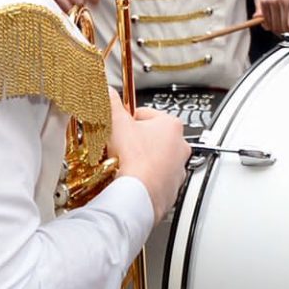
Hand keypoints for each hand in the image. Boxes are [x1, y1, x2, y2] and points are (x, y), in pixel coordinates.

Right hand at [43, 0, 101, 11]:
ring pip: (69, 8)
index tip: (95, 3)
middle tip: (78, 7)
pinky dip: (61, 13)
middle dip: (80, 6)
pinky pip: (59, 12)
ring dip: (71, 11)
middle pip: (79, 0)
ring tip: (68, 7)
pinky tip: (59, 9)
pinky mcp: (45, 0)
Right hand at [107, 94, 189, 219]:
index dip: (127, 119)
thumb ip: (112, 104)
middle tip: (119, 147)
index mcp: (172, 125)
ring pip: (156, 160)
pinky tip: (131, 180)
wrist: (138, 196)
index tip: (118, 126)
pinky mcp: (171, 189)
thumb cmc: (135, 160)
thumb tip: (107, 92)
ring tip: (124, 165)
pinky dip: (145, 180)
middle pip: (152, 137)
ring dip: (141, 161)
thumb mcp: (117, 124)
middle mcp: (180, 147)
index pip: (145, 114)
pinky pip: (156, 180)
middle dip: (135, 141)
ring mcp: (178, 169)